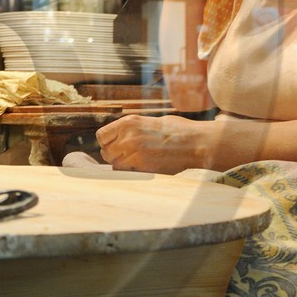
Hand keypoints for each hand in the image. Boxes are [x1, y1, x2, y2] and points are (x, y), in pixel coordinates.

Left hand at [95, 113, 217, 173]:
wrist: (195, 142)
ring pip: (115, 165)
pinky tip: (144, 168)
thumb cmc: (177, 130)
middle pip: (106, 153)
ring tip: (138, 162)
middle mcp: (128, 137)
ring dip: (123, 166)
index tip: (116, 146)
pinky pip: (127, 174)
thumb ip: (132, 130)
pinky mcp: (142, 167)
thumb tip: (118, 139)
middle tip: (128, 157)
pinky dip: (132, 173)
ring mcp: (134, 153)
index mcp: (128, 122)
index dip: (107, 143)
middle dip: (114, 156)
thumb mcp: (150, 122)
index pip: (101, 136)